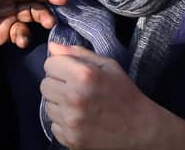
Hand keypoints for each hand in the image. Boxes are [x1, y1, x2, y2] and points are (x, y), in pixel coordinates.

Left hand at [42, 43, 166, 149]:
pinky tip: (81, 118)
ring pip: (47, 105)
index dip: (62, 65)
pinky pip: (53, 124)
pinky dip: (64, 121)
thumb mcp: (109, 66)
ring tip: (81, 104)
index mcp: (85, 75)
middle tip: (78, 88)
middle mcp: (74, 98)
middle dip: (59, 84)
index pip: (50, 64)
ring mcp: (70, 120)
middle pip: (45, 84)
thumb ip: (79, 54)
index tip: (73, 71)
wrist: (139, 128)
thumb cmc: (125, 93)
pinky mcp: (69, 138)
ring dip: (60, 103)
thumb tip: (52, 47)